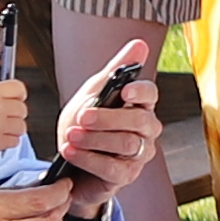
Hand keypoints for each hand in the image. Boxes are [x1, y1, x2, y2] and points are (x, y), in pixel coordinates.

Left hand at [48, 64, 165, 189]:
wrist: (69, 164)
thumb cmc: (86, 126)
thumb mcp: (93, 94)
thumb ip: (115, 71)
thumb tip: (140, 44)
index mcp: (140, 106)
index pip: (150, 94)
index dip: (141, 91)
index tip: (124, 90)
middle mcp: (145, 131)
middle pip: (139, 120)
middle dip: (109, 117)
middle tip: (83, 116)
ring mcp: (138, 155)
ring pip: (127, 143)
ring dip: (95, 138)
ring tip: (70, 135)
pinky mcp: (125, 176)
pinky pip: (113, 168)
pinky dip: (89, 158)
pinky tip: (70, 151)